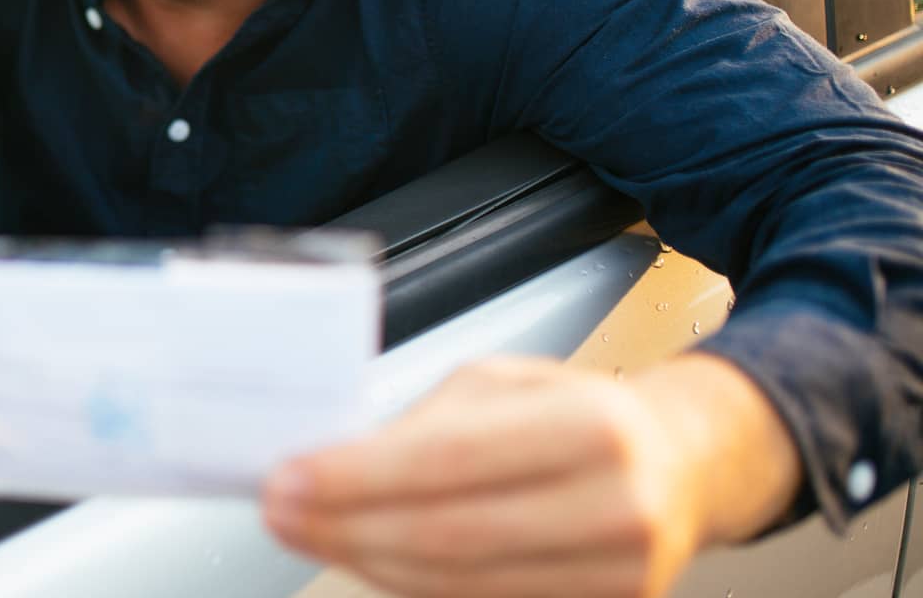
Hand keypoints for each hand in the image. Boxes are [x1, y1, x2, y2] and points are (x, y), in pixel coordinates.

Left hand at [259, 355, 799, 597]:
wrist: (682, 468)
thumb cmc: (580, 414)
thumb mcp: (505, 383)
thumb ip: (425, 423)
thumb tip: (331, 460)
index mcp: (591, 426)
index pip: (446, 460)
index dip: (356, 477)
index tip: (287, 478)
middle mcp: (615, 507)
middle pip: (445, 535)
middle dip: (344, 527)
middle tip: (279, 512)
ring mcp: (616, 576)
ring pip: (457, 583)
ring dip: (366, 562)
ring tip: (309, 534)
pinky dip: (410, 584)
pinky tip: (366, 557)